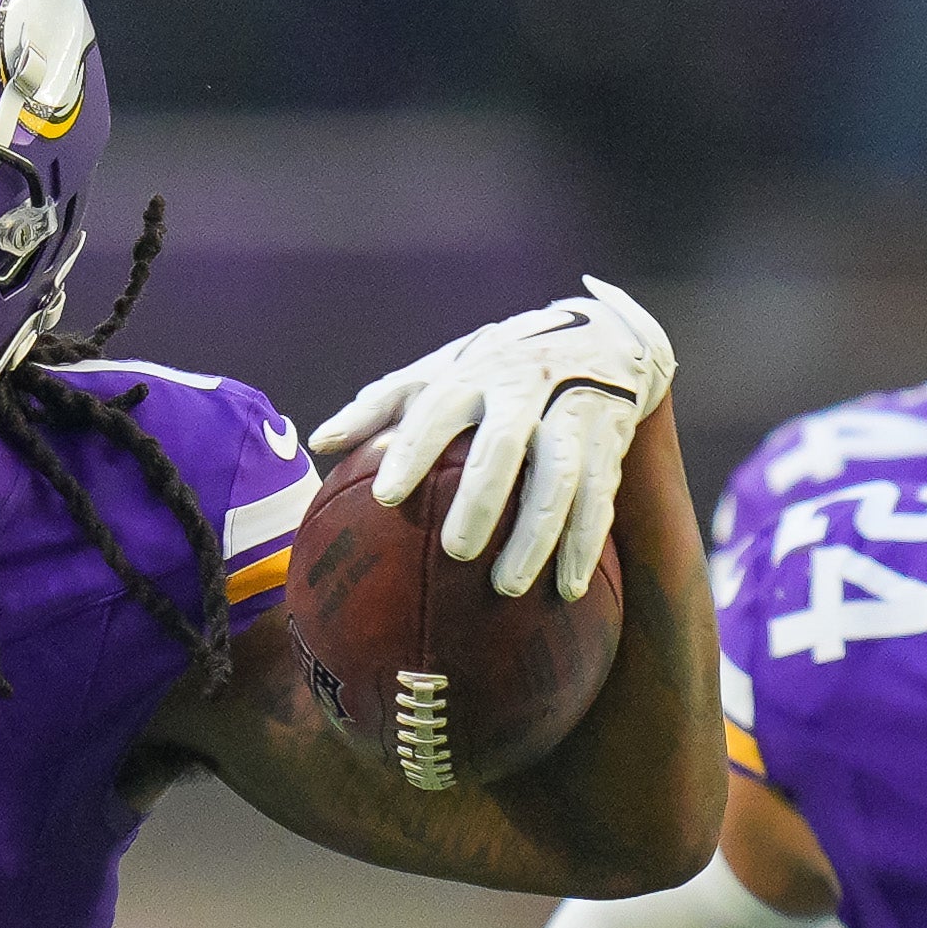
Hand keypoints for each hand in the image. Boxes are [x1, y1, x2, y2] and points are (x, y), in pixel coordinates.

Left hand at [309, 276, 676, 598]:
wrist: (600, 339)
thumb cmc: (495, 368)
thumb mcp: (440, 372)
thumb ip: (380, 406)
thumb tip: (318, 442)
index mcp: (474, 375)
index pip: (436, 410)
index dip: (411, 450)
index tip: (386, 496)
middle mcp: (525, 391)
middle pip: (503, 447)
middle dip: (481, 499)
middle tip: (456, 552)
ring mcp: (571, 416)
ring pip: (558, 479)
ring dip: (537, 536)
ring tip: (506, 586)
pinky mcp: (608, 443)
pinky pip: (599, 498)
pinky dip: (584, 544)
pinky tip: (567, 588)